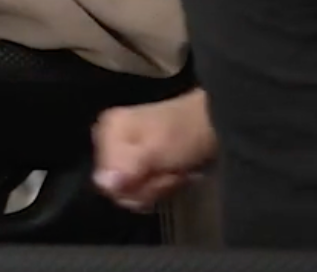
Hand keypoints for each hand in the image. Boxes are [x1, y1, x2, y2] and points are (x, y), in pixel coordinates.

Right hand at [92, 89, 216, 212]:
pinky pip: (143, 190)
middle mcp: (109, 143)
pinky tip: (175, 174)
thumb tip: (104, 184)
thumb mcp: (157, 149)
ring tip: (176, 171)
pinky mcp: (138, 164)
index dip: (133, 186)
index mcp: (108, 133)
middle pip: (118, 190)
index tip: (155, 173)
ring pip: (132, 193)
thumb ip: (130, 166)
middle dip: (149, 187)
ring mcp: (124, 154)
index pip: (106, 183)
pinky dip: (163, 186)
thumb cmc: (184, 134)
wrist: (212, 125)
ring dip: (160, 187)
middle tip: (170, 171)